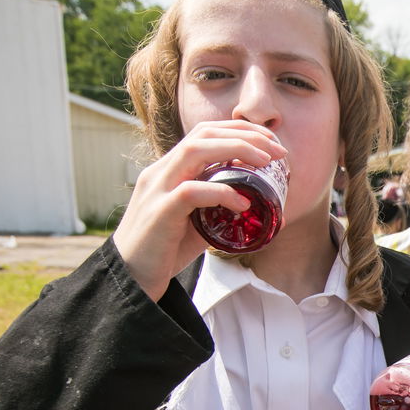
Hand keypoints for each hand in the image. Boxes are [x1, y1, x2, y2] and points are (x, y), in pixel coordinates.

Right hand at [113, 120, 286, 299]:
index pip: (203, 133)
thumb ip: (221, 211)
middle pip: (203, 135)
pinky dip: (222, 193)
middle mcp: (160, 172)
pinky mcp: (159, 212)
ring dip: (236, 150)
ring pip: (195, 151)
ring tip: (266, 163)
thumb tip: (264, 212)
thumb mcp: (197, 223)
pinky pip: (192, 192)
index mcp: (169, 170)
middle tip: (278, 150)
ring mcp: (157, 190)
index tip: (270, 142)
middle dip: (244, 135)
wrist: (130, 278)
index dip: (238, 130)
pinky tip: (242, 203)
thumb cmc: (164, 250)